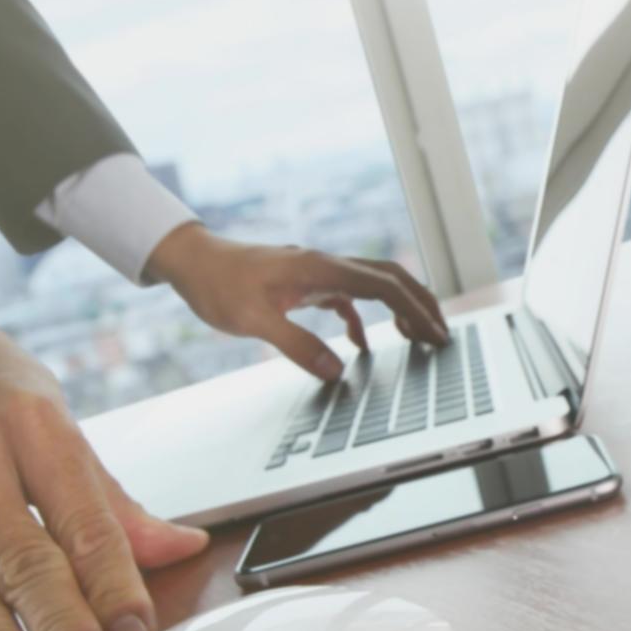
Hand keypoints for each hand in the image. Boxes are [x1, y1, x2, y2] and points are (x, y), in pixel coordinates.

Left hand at [146, 223, 449, 378]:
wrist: (190, 260)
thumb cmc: (216, 284)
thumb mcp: (253, 321)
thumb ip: (297, 345)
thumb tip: (336, 370)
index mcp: (319, 269)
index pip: (382, 286)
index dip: (414, 309)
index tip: (434, 332)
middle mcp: (324, 265)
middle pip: (388, 279)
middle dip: (420, 305)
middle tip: (441, 334)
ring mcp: (315, 272)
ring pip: (371, 286)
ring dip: (397, 309)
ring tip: (416, 337)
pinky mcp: (304, 282)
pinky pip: (346, 297)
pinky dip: (361, 319)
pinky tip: (360, 345)